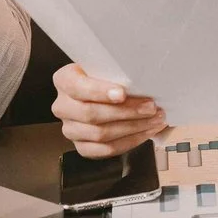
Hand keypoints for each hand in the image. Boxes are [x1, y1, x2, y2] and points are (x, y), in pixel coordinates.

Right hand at [52, 63, 167, 158]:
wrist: (100, 94)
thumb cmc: (106, 78)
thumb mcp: (107, 68)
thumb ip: (117, 73)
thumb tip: (144, 81)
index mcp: (64, 80)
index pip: (78, 87)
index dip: (100, 92)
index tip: (122, 94)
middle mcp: (63, 106)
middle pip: (91, 114)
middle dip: (126, 112)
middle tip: (150, 108)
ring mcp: (70, 129)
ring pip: (100, 134)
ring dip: (133, 128)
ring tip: (154, 120)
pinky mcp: (82, 147)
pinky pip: (106, 149)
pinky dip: (130, 141)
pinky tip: (146, 132)